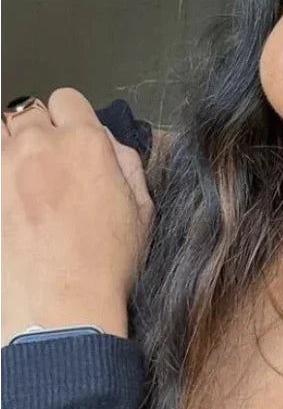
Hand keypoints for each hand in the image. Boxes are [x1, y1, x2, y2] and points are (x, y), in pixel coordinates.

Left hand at [1, 88, 153, 343]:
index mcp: (85, 143)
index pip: (67, 99)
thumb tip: (109, 144)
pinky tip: (9, 198)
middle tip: (47, 161)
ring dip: (10, 146)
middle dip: (37, 130)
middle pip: (26, 110)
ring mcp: (1, 170)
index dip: (72, 118)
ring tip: (20, 177)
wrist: (61, 309)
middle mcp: (38, 146)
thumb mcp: (142, 209)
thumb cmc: (107, 263)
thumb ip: (127, 163)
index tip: (74, 140)